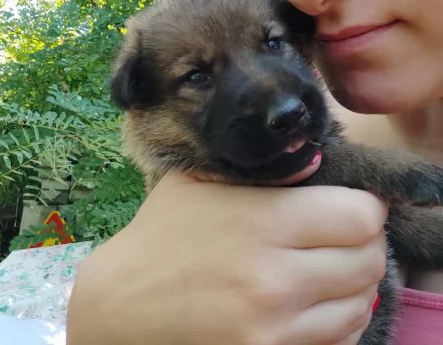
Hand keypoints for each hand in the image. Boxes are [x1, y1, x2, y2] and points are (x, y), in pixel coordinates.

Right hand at [67, 172, 387, 344]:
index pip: (361, 216)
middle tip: (343, 234)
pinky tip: (314, 301)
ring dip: (354, 282)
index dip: (366, 205)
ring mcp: (274, 328)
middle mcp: (275, 278)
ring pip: (361, 303)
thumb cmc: (162, 233)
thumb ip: (262, 169)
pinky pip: (339, 340)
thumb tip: (318, 163)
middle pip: (369, 259)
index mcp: (261, 221)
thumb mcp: (202, 180)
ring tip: (328, 267)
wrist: (120, 306)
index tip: (354, 202)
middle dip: (364, 242)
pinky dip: (338, 318)